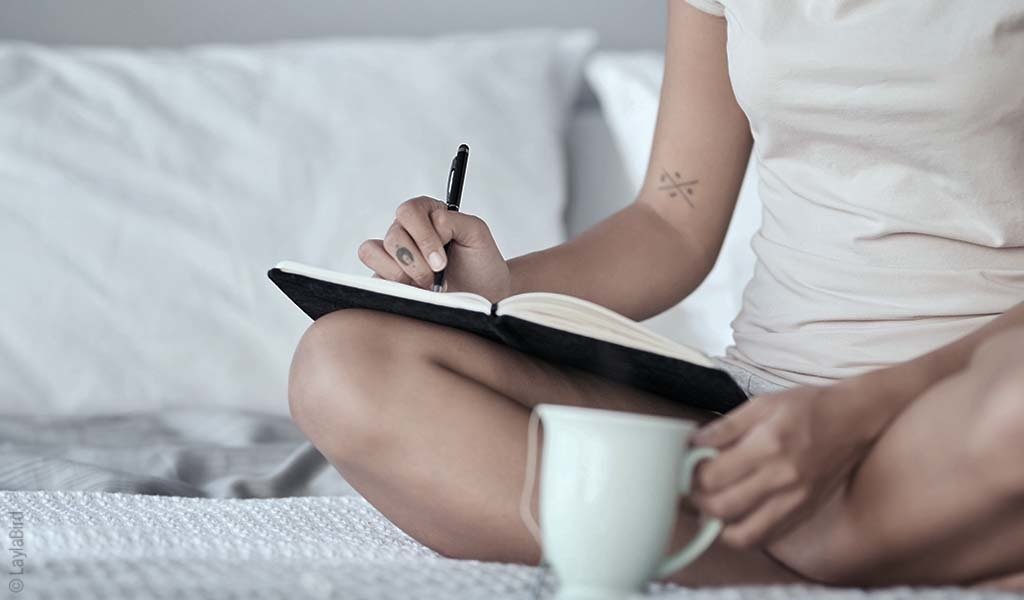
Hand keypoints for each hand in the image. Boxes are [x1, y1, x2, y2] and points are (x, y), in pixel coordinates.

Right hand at [358, 196, 510, 301]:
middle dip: (416, 261)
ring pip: (374, 252)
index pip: (410, 211)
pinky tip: (412, 289)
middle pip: (393, 235)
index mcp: (429, 214)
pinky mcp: (385, 276)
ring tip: (427, 284)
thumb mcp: (477, 234)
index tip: (440, 262)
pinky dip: (391, 282)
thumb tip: (432, 223)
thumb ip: (454, 220)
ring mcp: (395, 253)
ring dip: (404, 273)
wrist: (483, 297)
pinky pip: (372, 273)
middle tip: (436, 276)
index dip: (423, 237)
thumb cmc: (480, 265)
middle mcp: (408, 230)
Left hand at [690, 380, 885, 547]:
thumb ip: (725, 427)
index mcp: (768, 445)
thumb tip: (693, 444)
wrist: (855, 419)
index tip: (687, 468)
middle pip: (723, 509)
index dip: (691, 476)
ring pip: (744, 535)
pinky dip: (744, 533)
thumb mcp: (762, 404)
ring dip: (718, 526)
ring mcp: (796, 500)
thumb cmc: (808, 407)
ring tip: (711, 507)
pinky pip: (766, 537)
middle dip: (698, 502)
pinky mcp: (804, 512)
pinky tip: (737, 514)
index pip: (714, 477)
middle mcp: (783, 478)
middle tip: (692, 489)